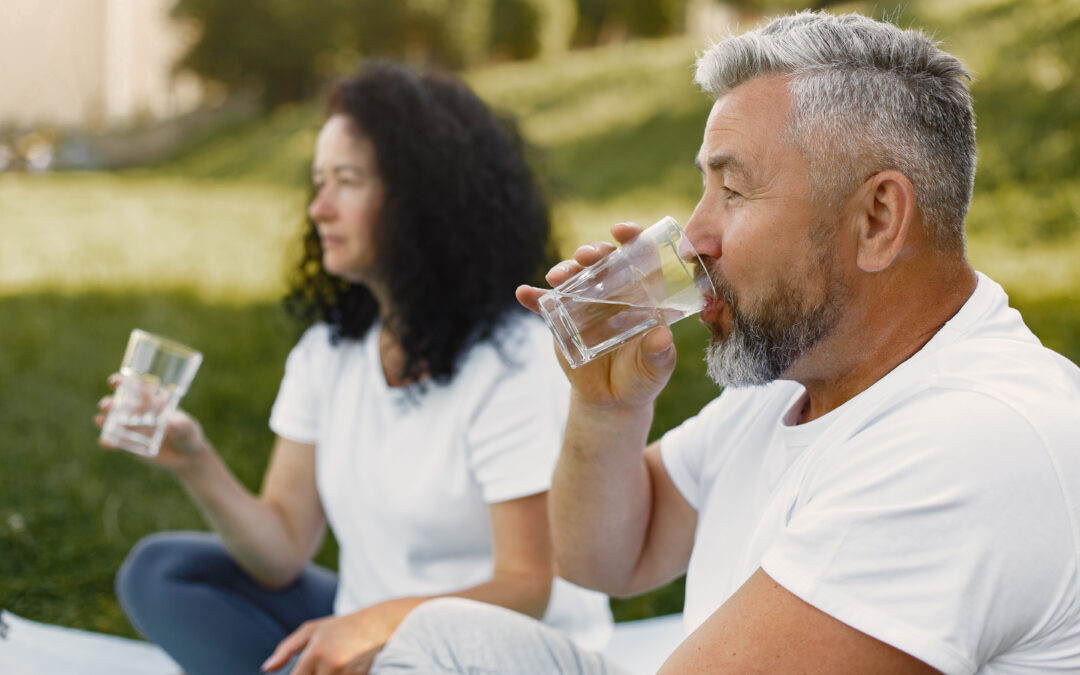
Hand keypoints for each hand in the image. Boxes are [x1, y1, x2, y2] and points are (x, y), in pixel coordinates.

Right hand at [95, 374, 208, 470]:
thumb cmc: (189, 434)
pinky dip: (109, 442)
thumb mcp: (188, 428)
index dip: (123, 382)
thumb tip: (171, 425)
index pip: (135, 388)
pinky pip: (117, 443)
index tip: (115, 381)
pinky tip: (104, 442)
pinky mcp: (131, 445)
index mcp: (152, 402)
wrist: (187, 456)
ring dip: (105, 420)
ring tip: (100, 420)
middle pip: (120, 405)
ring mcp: (133, 429)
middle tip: (107, 404)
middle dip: (111, 403)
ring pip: (114, 422)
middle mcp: (139, 414)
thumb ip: (181, 425)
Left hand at [262, 608, 394, 674]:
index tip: (300, 673)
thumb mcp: (312, 630)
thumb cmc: (341, 627)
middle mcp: (331, 664)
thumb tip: (266, 669)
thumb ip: (286, 650)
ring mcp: (348, 673)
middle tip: (320, 666)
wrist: (379, 624)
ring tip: (335, 664)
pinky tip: (346, 668)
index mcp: (315, 652)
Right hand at [516, 222, 676, 409]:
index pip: (640, 257)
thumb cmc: (642, 377)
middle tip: (586, 256)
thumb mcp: (655, 369)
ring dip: (564, 269)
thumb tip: (662, 337)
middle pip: (603, 260)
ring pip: (574, 276)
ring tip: (557, 277)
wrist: (612, 399)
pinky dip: (534, 297)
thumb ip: (659, 354)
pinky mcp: (562, 319)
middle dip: (593, 250)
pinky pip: (545, 304)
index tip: (621, 231)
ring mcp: (585, 303)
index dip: (633, 238)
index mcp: (642, 294)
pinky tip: (524, 293)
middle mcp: (613, 291)